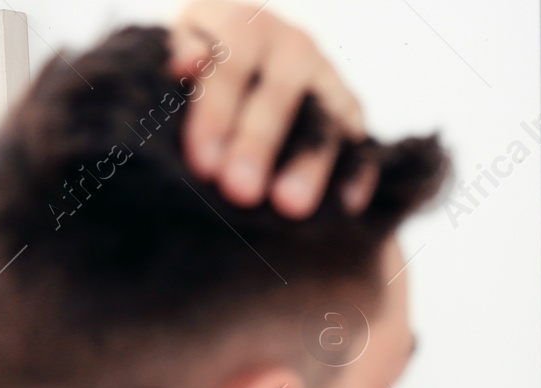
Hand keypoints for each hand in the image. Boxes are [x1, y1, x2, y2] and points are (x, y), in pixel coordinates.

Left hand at [169, 0, 375, 213]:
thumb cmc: (207, 58)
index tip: (203, 164)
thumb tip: (185, 65)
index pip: (231, 66)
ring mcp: (328, 78)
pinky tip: (345, 206)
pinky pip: (359, 141)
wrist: (249, 49)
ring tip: (292, 207)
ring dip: (311, 165)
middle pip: (279, 95)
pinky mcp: (351, 109)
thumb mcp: (186, 46)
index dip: (216, 115)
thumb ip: (181, 54)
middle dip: (258, 145)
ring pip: (325, 120)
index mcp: (246, 27)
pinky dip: (356, 172)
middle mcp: (293, 47)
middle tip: (241, 192)